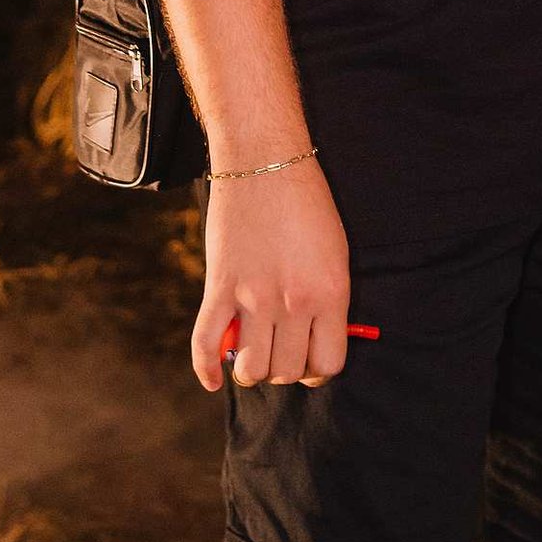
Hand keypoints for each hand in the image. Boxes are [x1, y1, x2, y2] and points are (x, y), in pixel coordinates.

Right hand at [191, 155, 351, 392]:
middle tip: (281, 350)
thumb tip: (316, 339)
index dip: (318, 368)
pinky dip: (206, 370)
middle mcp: (293, 302)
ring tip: (254, 352)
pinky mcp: (219, 287)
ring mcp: (253, 297)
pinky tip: (214, 379)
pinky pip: (206, 345)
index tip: (311, 358)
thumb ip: (328, 298)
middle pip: (288, 371)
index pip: (328, 364)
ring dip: (252, 370)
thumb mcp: (335, 251)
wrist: (265, 162)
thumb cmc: (308, 203)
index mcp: (330, 293)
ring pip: (251, 369)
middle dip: (284, 369)